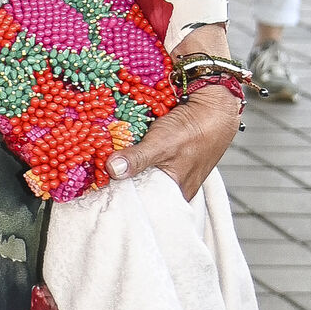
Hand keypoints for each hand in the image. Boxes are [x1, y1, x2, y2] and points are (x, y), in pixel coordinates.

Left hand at [110, 25, 239, 201]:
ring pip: (142, 173)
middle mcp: (174, 186)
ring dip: (126, 166)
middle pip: (140, 189)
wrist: (216, 105)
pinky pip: (147, 159)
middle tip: (93, 174)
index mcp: (175, 194)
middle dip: (119, 181)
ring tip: (101, 162)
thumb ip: (137, 159)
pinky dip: (135, 154)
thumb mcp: (162, 144)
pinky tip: (121, 148)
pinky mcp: (169, 154)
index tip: (94, 191)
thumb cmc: (194, 129)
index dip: (119, 198)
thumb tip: (111, 171)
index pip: (141, 205)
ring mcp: (172, 169)